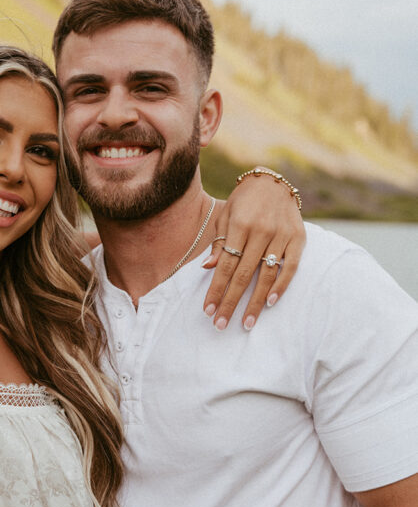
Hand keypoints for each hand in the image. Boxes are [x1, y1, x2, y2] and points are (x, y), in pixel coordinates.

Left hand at [203, 168, 304, 329]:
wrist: (273, 182)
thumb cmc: (243, 202)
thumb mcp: (225, 216)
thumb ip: (219, 243)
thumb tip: (209, 267)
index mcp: (240, 225)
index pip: (225, 265)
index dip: (216, 288)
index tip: (208, 310)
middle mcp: (261, 231)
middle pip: (243, 274)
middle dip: (231, 301)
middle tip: (221, 324)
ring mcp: (281, 235)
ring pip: (266, 275)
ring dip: (255, 301)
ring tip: (246, 322)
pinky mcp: (298, 238)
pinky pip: (290, 267)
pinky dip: (281, 285)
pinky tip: (270, 302)